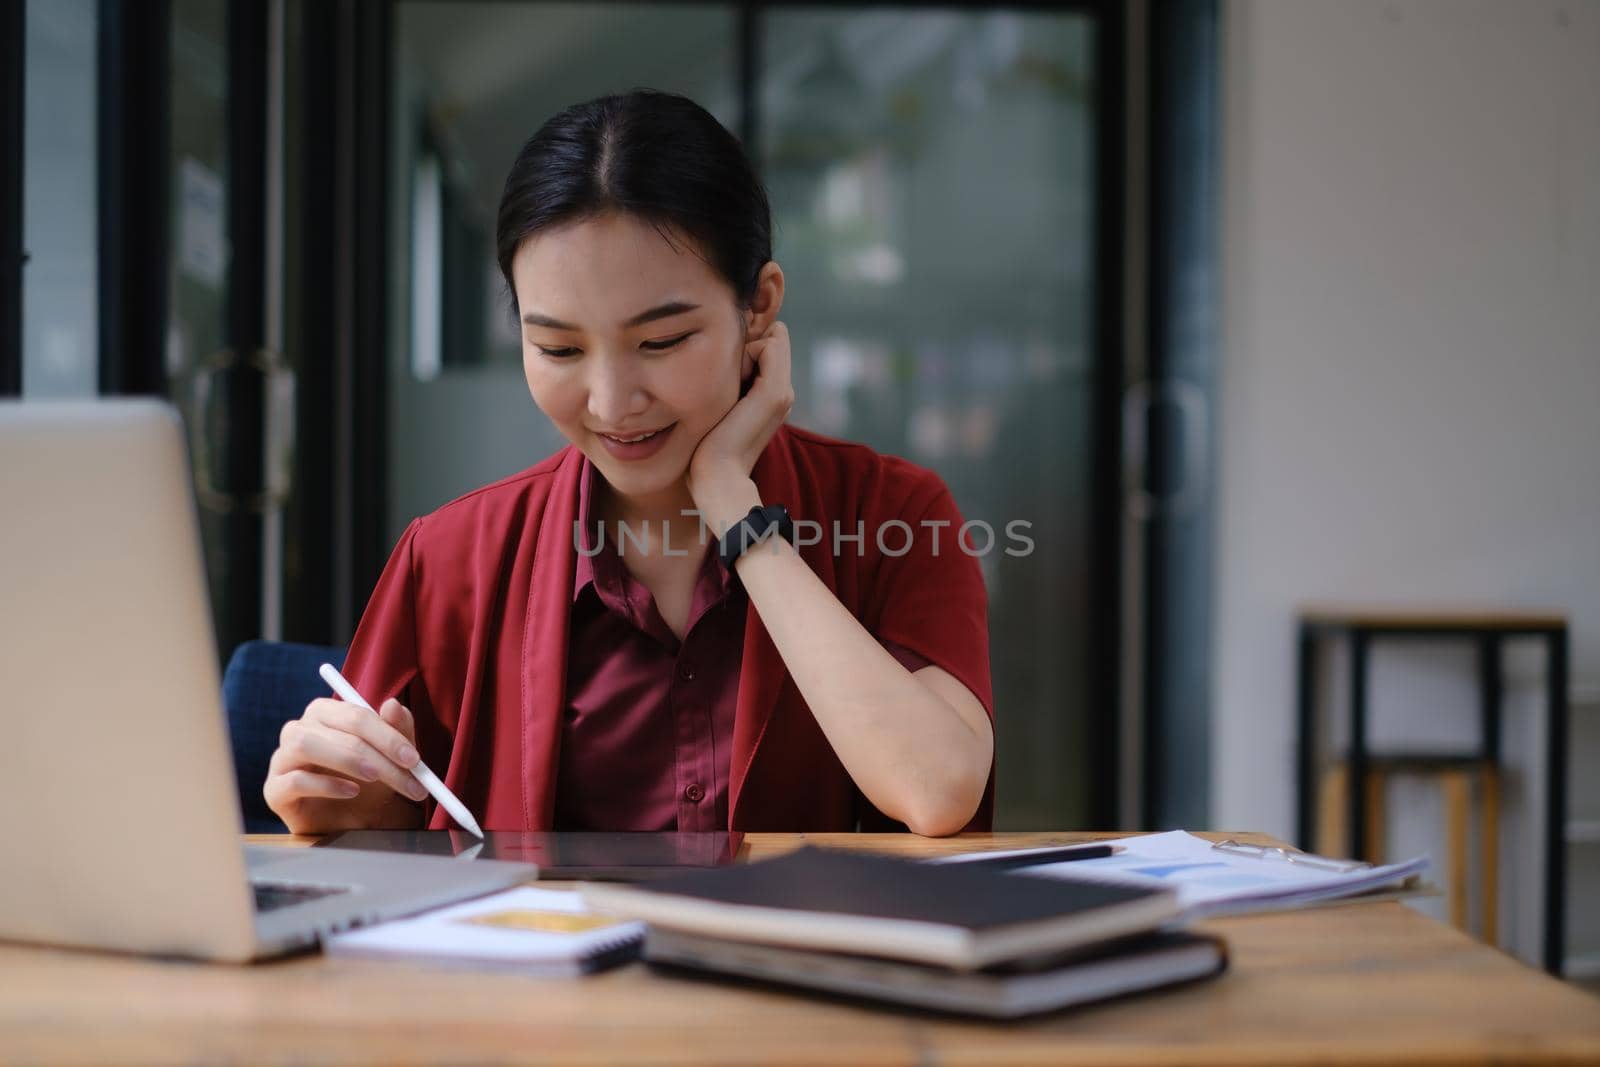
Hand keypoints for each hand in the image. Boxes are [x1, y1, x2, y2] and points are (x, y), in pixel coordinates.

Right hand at [263, 696, 427, 833]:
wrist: (357, 823)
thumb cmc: (372, 783)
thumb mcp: (392, 757)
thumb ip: (396, 729)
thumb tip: (392, 704)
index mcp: (326, 714)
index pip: (354, 713)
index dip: (386, 734)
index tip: (413, 758)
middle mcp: (299, 730)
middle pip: (333, 726)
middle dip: (375, 750)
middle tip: (405, 773)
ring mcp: (282, 759)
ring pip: (304, 744)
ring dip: (347, 759)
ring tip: (374, 777)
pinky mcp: (275, 790)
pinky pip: (294, 780)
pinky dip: (325, 785)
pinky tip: (350, 793)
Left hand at [687, 321, 792, 529]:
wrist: (716, 478)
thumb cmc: (705, 450)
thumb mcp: (716, 407)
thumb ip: (724, 382)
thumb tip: (714, 356)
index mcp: (770, 398)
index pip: (764, 347)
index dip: (742, 349)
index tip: (717, 374)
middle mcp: (783, 393)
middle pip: (767, 340)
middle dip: (743, 347)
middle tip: (719, 379)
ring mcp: (782, 393)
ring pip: (769, 339)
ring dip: (742, 350)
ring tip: (724, 383)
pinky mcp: (774, 393)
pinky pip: (768, 344)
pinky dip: (744, 351)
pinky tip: (728, 380)